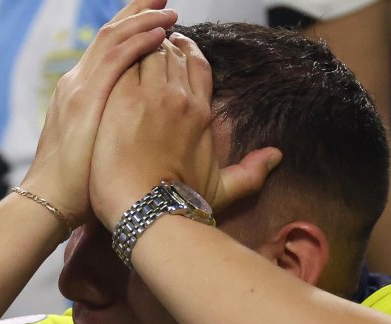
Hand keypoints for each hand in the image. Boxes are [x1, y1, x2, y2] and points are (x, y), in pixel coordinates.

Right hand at [20, 0, 177, 227]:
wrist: (48, 202)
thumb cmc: (76, 188)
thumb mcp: (94, 148)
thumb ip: (109, 129)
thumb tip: (134, 130)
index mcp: (81, 93)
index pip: (109, 50)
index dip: (132, 30)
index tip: (157, 19)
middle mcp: (78, 83)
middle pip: (111, 34)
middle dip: (137, 12)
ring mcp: (80, 88)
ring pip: (114, 39)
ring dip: (143, 21)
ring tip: (168, 9)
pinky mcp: (86, 100)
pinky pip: (117, 60)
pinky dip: (139, 43)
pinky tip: (159, 34)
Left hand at [88, 33, 280, 228]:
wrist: (147, 211)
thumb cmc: (181, 205)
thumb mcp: (223, 190)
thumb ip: (251, 172)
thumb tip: (277, 156)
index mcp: (201, 113)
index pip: (198, 64)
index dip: (187, 50)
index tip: (176, 45)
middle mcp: (179, 98)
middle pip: (172, 52)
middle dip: (161, 45)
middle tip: (149, 46)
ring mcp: (149, 96)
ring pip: (147, 51)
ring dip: (140, 48)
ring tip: (130, 51)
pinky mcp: (121, 99)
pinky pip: (122, 63)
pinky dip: (120, 59)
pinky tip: (113, 64)